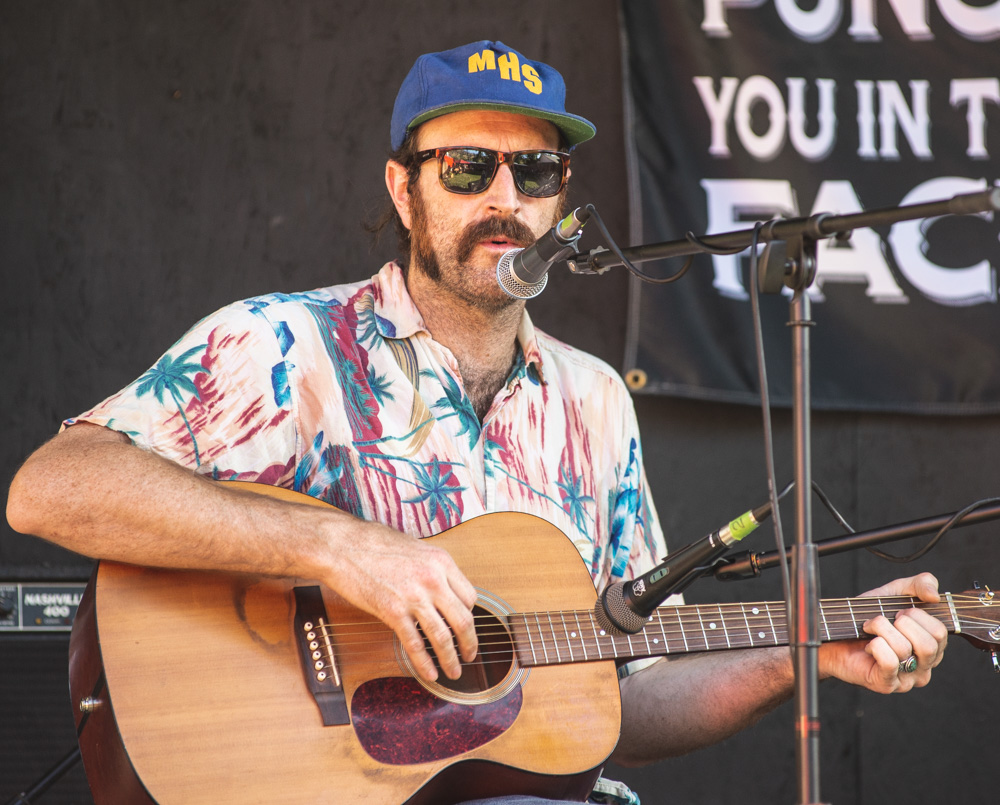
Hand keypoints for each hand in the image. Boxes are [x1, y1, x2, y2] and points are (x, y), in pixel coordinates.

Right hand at [324, 519, 477, 683]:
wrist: (341, 546)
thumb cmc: (373, 543)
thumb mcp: (414, 548)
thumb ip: (431, 568)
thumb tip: (441, 587)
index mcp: (441, 561)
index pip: (470, 597)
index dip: (470, 615)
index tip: (465, 626)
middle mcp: (433, 579)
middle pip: (464, 620)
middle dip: (469, 643)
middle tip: (470, 656)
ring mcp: (414, 597)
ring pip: (443, 637)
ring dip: (451, 659)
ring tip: (454, 672)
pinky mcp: (393, 611)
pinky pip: (415, 644)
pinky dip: (424, 663)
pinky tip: (429, 673)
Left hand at [818, 572, 947, 692]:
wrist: (835, 635)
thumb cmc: (867, 617)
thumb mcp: (895, 592)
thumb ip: (921, 584)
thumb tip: (935, 596)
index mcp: (932, 647)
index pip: (940, 632)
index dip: (917, 615)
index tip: (898, 612)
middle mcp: (925, 666)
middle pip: (929, 644)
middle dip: (901, 623)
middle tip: (884, 619)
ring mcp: (907, 679)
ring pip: (904, 649)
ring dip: (880, 630)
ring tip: (869, 629)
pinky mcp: (887, 684)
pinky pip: (889, 662)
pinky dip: (874, 645)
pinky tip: (867, 645)